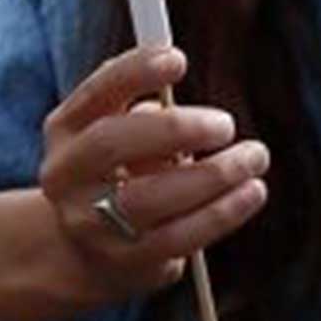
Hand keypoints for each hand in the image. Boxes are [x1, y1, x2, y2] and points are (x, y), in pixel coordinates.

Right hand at [38, 46, 267, 301]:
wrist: (85, 248)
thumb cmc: (119, 169)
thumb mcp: (119, 126)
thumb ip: (144, 101)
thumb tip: (176, 75)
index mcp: (66, 129)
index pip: (95, 92)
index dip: (135, 71)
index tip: (178, 60)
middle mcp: (67, 176)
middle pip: (111, 144)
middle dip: (173, 128)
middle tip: (226, 124)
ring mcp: (89, 223)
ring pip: (147, 198)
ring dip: (211, 176)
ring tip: (253, 157)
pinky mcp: (124, 260)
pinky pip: (176, 238)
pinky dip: (220, 213)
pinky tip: (250, 193)